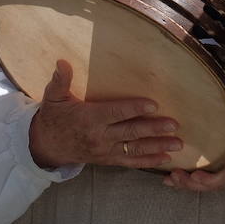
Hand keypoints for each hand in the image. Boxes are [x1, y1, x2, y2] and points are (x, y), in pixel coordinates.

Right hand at [28, 60, 182, 169]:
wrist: (47, 146)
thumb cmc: (53, 118)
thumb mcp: (53, 97)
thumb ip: (60, 80)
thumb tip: (62, 62)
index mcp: (89, 118)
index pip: (115, 113)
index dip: (134, 109)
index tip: (153, 105)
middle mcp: (100, 136)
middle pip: (130, 132)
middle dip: (153, 129)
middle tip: (173, 125)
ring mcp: (105, 150)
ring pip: (135, 149)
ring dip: (157, 146)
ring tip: (178, 143)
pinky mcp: (108, 159)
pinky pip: (131, 161)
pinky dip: (149, 161)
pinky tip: (166, 159)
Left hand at [162, 109, 224, 191]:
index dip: (210, 178)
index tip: (196, 174)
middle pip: (211, 184)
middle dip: (191, 182)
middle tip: (174, 175)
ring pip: (204, 185)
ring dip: (186, 184)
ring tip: (169, 179)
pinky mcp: (218, 173)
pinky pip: (202, 181)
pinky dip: (188, 181)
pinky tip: (172, 178)